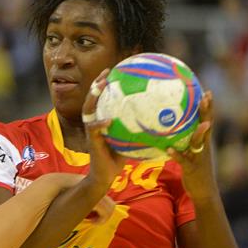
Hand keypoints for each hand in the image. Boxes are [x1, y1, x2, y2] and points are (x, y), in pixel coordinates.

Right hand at [81, 70, 126, 193]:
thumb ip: (138, 129)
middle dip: (96, 84)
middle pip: (91, 99)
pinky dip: (101, 123)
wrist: (105, 176)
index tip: (113, 71)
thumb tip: (159, 120)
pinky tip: (109, 120)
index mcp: (101, 120)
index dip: (105, 84)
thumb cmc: (118, 159)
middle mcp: (94, 123)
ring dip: (93, 97)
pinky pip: (94, 129)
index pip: (101, 99)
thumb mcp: (129, 140)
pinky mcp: (92, 141)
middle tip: (105, 73)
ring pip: (88, 110)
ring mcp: (91, 131)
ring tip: (101, 87)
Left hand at [167, 91, 218, 199]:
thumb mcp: (190, 154)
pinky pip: (184, 160)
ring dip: (200, 133)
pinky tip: (169, 149)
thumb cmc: (195, 171)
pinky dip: (177, 154)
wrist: (204, 192)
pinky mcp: (192, 169)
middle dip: (207, 112)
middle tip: (207, 97)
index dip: (208, 108)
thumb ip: (184, 143)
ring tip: (200, 123)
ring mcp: (199, 158)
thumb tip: (169, 131)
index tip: (208, 92)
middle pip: (207, 127)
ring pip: (200, 142)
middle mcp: (204, 148)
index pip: (206, 122)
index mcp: (203, 143)